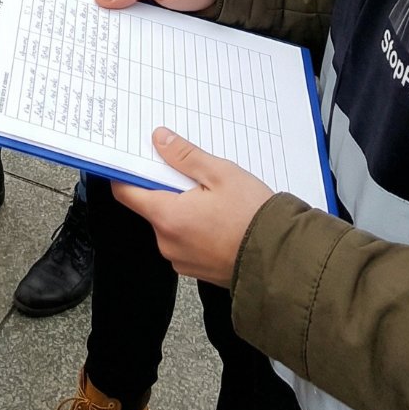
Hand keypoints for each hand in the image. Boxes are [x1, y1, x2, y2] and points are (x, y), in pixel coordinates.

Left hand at [112, 132, 272, 285]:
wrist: (282, 260)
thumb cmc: (254, 218)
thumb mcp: (220, 173)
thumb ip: (184, 156)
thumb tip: (159, 140)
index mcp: (167, 217)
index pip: (126, 192)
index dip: (127, 172)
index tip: (136, 158)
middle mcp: (168, 243)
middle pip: (152, 206)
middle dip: (166, 187)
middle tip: (192, 173)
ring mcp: (182, 259)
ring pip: (171, 224)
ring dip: (183, 208)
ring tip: (213, 197)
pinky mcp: (197, 269)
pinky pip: (186, 241)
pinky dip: (195, 227)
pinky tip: (219, 217)